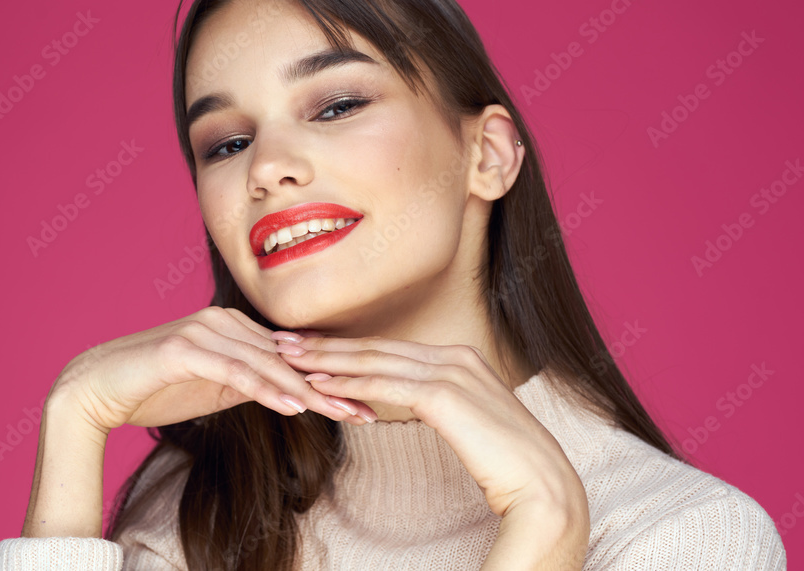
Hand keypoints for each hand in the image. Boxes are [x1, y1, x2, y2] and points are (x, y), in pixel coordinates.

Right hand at [46, 306, 377, 433]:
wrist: (98, 389)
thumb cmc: (155, 388)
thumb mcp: (214, 387)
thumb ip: (249, 381)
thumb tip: (288, 390)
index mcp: (233, 326)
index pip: (290, 356)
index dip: (328, 379)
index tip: (362, 403)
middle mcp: (223, 321)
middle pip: (287, 359)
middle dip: (330, 386)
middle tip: (369, 410)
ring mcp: (204, 330)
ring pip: (267, 364)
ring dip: (307, 390)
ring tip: (343, 411)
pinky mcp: (184, 348)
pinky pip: (235, 371)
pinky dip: (267, 389)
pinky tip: (294, 406)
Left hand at [274, 332, 588, 522]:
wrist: (543, 486)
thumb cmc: (508, 464)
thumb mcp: (470, 422)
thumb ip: (443, 403)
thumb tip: (418, 402)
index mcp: (461, 358)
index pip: (390, 347)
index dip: (347, 345)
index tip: (311, 345)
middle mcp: (454, 355)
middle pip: (375, 346)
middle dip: (325, 344)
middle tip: (283, 340)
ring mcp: (451, 370)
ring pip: (373, 360)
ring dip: (326, 358)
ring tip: (287, 357)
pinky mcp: (444, 394)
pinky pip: (383, 384)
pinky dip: (347, 381)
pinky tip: (318, 383)